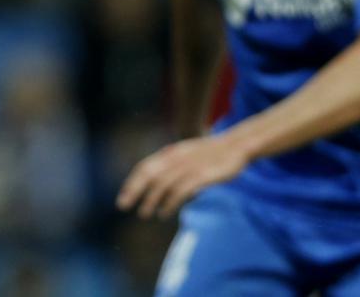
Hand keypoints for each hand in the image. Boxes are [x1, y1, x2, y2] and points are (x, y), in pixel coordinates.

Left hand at [116, 132, 249, 218]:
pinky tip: (164, 212)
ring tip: (144, 213)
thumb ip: (172, 163)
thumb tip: (158, 179)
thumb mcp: (188, 153)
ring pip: (162, 184)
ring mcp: (188, 167)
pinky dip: (169, 203)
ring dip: (150, 200)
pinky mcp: (200, 176)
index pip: (145, 167)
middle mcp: (176, 159)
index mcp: (171, 153)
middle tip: (123, 206)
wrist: (236, 146)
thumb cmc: (211, 152)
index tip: (122, 197)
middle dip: (134, 191)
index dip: (132, 182)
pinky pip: (180, 191)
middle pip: (149, 175)